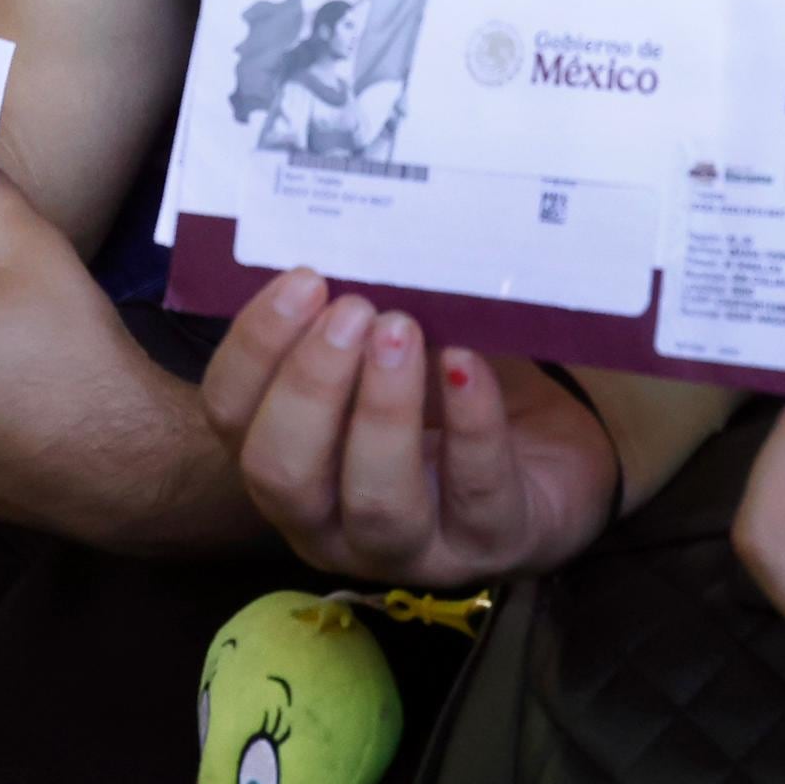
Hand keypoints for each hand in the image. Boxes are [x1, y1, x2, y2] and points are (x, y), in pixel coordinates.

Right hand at [197, 267, 622, 585]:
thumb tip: (352, 233)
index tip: (302, 280)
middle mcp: (328, 521)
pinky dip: (470, 422)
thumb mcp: (395, 347)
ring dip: (382, 410)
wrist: (552, 458)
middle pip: (282, 474)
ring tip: (403, 329)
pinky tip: (466, 363)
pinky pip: (475, 493)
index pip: (233, 417)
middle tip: (352, 310)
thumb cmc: (448, 396)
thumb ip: (360, 312)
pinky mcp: (490, 548)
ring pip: (375, 502)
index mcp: (286, 461)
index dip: (254, 350)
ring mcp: (408, 550)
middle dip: (310, 386)